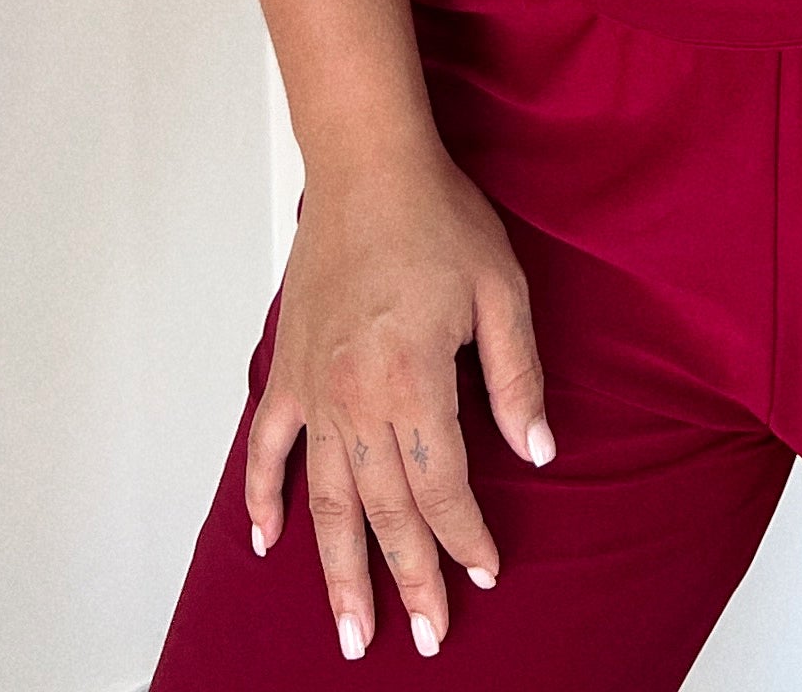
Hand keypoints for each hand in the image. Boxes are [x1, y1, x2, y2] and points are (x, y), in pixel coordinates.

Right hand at [247, 139, 553, 658]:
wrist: (366, 165)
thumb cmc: (437, 218)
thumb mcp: (502, 290)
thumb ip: (517, 377)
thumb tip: (539, 450)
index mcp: (413, 381)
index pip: (443, 487)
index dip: (465, 537)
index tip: (484, 574)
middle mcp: (356, 398)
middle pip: (385, 511)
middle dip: (408, 579)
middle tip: (423, 636)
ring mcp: (314, 389)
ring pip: (328, 500)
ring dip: (339, 571)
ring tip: (352, 632)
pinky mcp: (289, 371)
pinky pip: (267, 449)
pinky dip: (262, 499)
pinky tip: (269, 544)